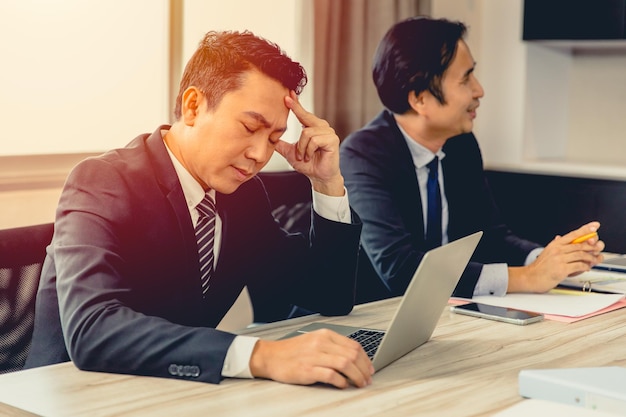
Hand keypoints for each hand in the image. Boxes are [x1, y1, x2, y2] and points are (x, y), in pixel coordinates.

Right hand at [248, 329, 374, 388]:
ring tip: (359, 384)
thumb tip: (354, 359)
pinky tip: (343, 385)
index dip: (365, 359)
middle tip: (367, 379)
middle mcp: (321, 343)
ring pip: (345, 364)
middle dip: (364, 369)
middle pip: (352, 355)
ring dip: (356, 376)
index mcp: (325, 335)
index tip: (369, 368)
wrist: (271, 356)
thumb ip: (333, 347)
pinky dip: (341, 382)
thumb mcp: (314, 341)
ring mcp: (314, 356)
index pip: (354, 345)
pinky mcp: (307, 370)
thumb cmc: (293, 351)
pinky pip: (331, 375)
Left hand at [274, 91, 344, 195]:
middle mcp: (322, 126)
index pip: (303, 113)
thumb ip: (281, 144)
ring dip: (302, 148)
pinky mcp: (332, 139)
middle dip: (297, 124)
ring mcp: (328, 132)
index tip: (288, 95)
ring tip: (305, 157)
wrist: (319, 177)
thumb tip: (268, 137)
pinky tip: (310, 157)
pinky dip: (308, 150)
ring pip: (307, 132)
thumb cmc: (308, 164)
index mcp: (312, 127)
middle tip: (294, 139)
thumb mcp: (290, 152)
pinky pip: (314, 140)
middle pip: (305, 118)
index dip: (296, 104)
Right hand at [507, 221, 604, 292]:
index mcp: (555, 244)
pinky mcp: (562, 269)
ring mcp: (559, 259)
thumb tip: (561, 237)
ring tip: (594, 260)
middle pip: (580, 245)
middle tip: (598, 249)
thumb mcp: (548, 252)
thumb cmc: (540, 267)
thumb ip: (557, 245)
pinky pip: (578, 265)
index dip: (585, 229)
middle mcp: (557, 250)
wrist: (530, 277)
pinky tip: (586, 267)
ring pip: (581, 255)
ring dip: (590, 258)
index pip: (573, 234)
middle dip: (592, 247)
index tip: (595, 226)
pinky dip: (585, 266)